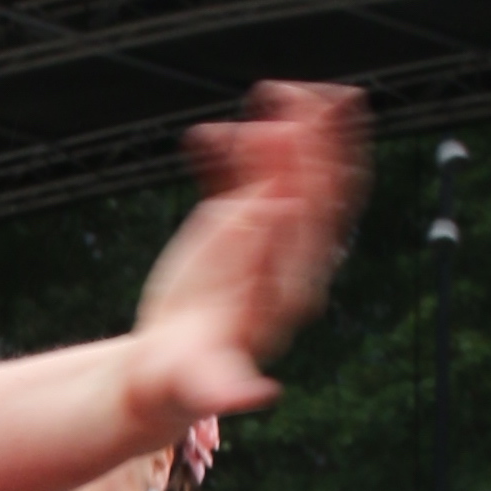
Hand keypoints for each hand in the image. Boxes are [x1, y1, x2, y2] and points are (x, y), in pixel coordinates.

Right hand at [125, 83, 367, 434]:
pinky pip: (245, 177)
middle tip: (300, 94)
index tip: (289, 143)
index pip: (315, 226)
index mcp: (290, 289)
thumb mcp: (203, 389)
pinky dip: (232, 151)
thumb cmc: (185, 383)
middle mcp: (289, 255)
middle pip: (319, 187)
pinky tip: (204, 137)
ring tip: (264, 93)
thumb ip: (228, 388)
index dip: (311, 179)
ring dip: (282, 130)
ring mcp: (268, 233)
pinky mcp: (239, 222)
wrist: (171, 372)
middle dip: (316, 139)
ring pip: (290, 172)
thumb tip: (257, 397)